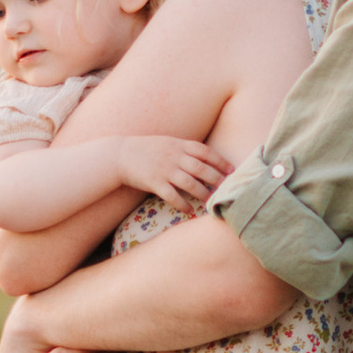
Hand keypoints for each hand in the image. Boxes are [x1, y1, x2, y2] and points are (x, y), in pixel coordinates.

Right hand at [113, 135, 231, 211]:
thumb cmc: (146, 149)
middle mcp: (174, 156)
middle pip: (201, 168)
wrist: (120, 155)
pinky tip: (189, 210)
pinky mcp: (154, 183)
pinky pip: (172, 196)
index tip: (231, 170)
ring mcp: (164, 170)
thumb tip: (205, 157)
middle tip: (228, 188)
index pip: (205, 151)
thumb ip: (184, 149)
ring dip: (203, 193)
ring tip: (211, 201)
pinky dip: (183, 204)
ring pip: (190, 183)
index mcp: (178, 144)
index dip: (220, 161)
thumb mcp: (167, 142)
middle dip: (217, 179)